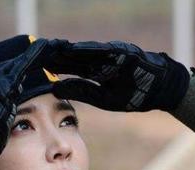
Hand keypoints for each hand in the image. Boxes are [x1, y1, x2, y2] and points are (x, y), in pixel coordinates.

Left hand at [48, 40, 189, 111]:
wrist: (158, 90)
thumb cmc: (132, 94)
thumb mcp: (101, 97)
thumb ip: (80, 91)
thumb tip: (56, 88)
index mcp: (94, 72)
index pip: (70, 67)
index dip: (54, 66)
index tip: (36, 65)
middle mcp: (100, 61)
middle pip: (73, 56)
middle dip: (55, 54)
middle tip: (35, 52)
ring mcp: (110, 55)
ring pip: (84, 50)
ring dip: (67, 49)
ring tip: (49, 47)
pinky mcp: (121, 52)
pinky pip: (102, 50)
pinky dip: (87, 49)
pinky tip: (72, 48)